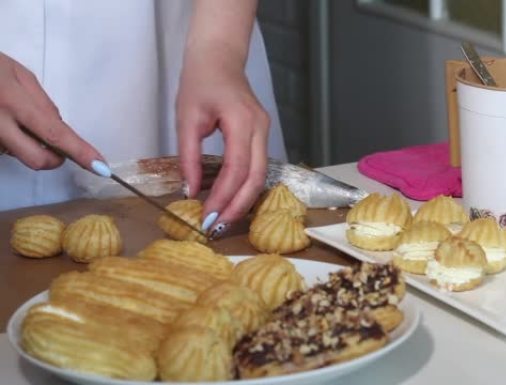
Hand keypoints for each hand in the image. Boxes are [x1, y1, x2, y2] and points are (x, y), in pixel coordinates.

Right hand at [0, 52, 104, 171]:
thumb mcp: (18, 75)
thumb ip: (43, 104)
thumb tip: (60, 131)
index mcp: (12, 101)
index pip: (55, 134)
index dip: (80, 152)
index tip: (100, 166)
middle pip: (37, 160)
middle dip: (54, 159)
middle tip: (55, 144)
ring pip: (17, 154)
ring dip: (25, 143)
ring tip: (10, 114)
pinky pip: (3, 149)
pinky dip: (9, 139)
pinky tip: (1, 119)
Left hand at [176, 46, 268, 238]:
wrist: (219, 58)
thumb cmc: (200, 82)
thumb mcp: (186, 118)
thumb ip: (189, 156)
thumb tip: (190, 190)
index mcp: (241, 121)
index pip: (237, 168)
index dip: (223, 196)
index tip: (207, 217)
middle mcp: (260, 128)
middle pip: (257, 177)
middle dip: (238, 206)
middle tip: (219, 228)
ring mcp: (265, 131)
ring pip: (261, 175)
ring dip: (244, 200)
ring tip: (224, 219)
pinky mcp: (262, 135)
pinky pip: (258, 167)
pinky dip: (246, 187)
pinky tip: (231, 200)